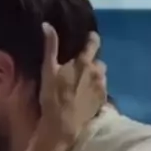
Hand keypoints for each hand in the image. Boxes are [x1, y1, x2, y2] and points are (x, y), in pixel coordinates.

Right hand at [39, 24, 106, 143]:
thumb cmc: (53, 96)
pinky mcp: (103, 100)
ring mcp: (102, 87)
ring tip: (82, 82)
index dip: (91, 38)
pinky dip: (95, 88)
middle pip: (98, 60)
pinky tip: (85, 94)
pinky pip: (102, 89)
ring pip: (101, 75)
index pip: (94, 42)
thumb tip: (47, 25)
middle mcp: (97, 72)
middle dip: (91, 62)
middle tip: (79, 68)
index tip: (88, 38)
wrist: (63, 125)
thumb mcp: (48, 70)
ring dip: (94, 75)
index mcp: (84, 62)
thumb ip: (50, 46)